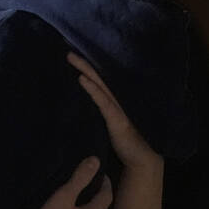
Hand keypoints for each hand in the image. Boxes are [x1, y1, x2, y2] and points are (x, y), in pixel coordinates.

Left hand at [67, 52, 160, 172]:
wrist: (141, 159)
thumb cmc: (124, 141)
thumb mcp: (107, 124)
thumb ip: (98, 113)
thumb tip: (78, 108)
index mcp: (114, 101)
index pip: (99, 80)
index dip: (86, 67)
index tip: (72, 54)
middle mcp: (117, 100)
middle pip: (98, 77)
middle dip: (83, 63)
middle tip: (68, 50)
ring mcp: (118, 108)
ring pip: (99, 84)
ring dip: (85, 70)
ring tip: (72, 58)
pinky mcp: (117, 119)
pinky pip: (102, 101)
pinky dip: (92, 89)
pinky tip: (82, 79)